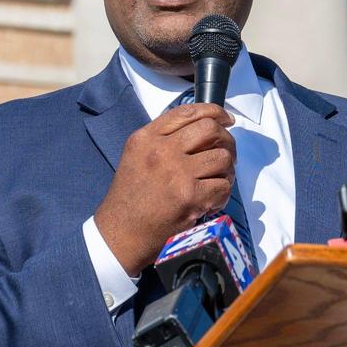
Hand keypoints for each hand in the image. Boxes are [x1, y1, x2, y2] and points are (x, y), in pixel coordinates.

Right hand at [94, 103, 235, 275]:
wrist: (120, 234)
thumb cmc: (130, 198)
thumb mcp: (137, 156)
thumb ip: (164, 139)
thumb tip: (203, 129)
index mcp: (146, 138)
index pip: (188, 112)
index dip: (214, 112)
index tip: (226, 119)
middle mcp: (161, 150)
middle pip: (210, 129)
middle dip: (226, 140)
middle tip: (226, 154)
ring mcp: (177, 173)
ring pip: (222, 157)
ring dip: (226, 170)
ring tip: (216, 180)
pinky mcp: (189, 196)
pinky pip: (223, 185)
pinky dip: (222, 194)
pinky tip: (210, 201)